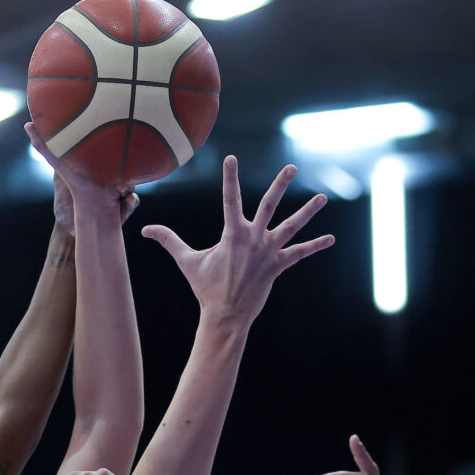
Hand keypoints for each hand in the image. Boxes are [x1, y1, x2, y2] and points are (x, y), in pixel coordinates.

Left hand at [27, 122, 138, 221]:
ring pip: (133, 181)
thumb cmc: (74, 188)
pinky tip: (123, 199)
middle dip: (123, 168)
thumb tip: (28, 123)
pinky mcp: (128, 204)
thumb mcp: (59, 163)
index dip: (115, 147)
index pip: (114, 149)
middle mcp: (115, 174)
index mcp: (103, 162)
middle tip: (115, 174)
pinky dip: (131, 201)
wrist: (85, 219)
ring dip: (126, 186)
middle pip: (127, 165)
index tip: (114, 142)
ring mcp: (124, 189)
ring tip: (117, 188)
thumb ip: (44, 146)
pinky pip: (135, 199)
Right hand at [142, 155, 333, 323]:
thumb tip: (144, 229)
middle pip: (269, 206)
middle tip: (292, 168)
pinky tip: (330, 239)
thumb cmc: (205, 288)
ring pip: (291, 227)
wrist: (225, 315)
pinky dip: (314, 246)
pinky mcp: (278, 266)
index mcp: (232, 234)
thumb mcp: (186, 261)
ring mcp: (268, 252)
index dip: (231, 178)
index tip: (232, 159)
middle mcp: (253, 239)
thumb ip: (168, 241)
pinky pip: (299, 253)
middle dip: (280, 185)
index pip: (230, 199)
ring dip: (307, 212)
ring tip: (323, 198)